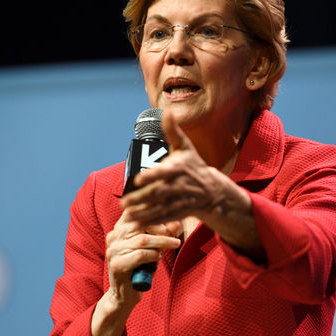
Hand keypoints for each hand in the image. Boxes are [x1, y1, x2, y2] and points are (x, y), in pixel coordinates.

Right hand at [105, 212, 180, 304]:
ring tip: (174, 244)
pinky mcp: (117, 264)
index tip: (169, 216)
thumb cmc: (140, 269)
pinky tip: (159, 258)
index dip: (152, 211)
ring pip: (142, 239)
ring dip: (162, 242)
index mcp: (118, 229)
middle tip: (174, 236)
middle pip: (140, 223)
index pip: (134, 211)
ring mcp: (113, 250)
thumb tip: (177, 222)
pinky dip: (154, 255)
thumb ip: (163, 235)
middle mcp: (113, 237)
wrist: (124, 295)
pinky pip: (141, 255)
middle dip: (161, 228)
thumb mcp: (153, 248)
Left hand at [121, 110, 263, 260]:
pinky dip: (150, 222)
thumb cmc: (193, 165)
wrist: (212, 190)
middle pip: (158, 194)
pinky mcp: (179, 213)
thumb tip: (167, 110)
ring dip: (143, 213)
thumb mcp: (184, 147)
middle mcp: (179, 186)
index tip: (138, 179)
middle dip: (141, 199)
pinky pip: (163, 219)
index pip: (164, 172)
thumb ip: (173, 131)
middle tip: (124, 202)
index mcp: (178, 168)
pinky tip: (135, 224)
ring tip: (126, 215)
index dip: (152, 176)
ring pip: (159, 209)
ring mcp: (179, 201)